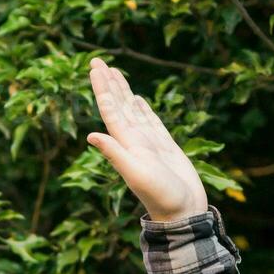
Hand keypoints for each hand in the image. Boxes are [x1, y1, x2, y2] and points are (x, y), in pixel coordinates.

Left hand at [85, 56, 207, 221]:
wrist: (183, 213)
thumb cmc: (161, 197)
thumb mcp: (136, 174)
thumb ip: (115, 154)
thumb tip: (90, 135)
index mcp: (126, 144)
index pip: (110, 110)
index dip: (102, 88)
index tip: (95, 67)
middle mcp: (134, 141)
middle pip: (118, 105)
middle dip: (108, 83)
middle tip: (97, 60)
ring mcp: (148, 143)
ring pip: (132, 110)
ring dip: (123, 91)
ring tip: (114, 73)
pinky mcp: (164, 147)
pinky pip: (150, 121)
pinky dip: (142, 108)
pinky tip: (136, 100)